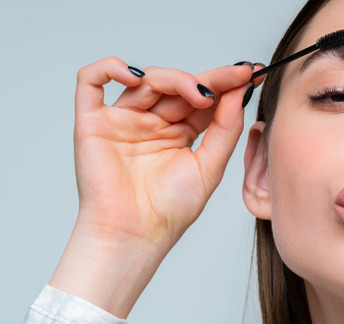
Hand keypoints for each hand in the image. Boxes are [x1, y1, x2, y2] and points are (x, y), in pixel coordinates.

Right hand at [50, 57, 262, 316]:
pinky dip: (109, 68)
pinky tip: (135, 76)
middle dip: (209, 79)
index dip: (225, 83)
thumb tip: (238, 92)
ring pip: (146, 79)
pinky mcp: (92, 122)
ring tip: (200, 94)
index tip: (252, 74)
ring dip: (175, 77)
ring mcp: (122, 120)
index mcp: (178, 133)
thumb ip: (225, 128)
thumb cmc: (169, 211)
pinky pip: (90, 81)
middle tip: (235, 77)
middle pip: (178, 85)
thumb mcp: (210, 166)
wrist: (136, 236)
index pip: (202, 99)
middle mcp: (150, 123)